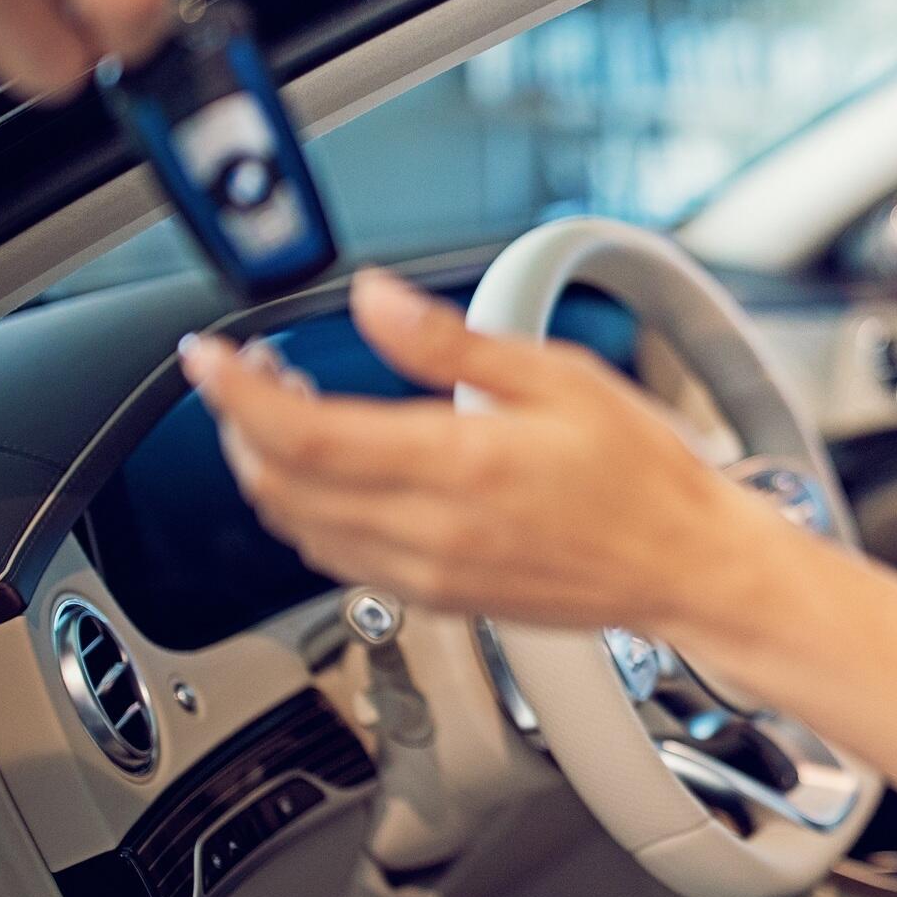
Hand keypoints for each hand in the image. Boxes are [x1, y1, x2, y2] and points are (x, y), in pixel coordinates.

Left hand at [180, 268, 796, 635]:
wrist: (686, 564)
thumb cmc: (642, 474)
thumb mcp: (556, 375)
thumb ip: (449, 342)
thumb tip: (374, 298)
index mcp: (458, 465)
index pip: (303, 434)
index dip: (238, 393)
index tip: (209, 357)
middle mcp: (429, 531)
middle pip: (280, 487)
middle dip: (241, 428)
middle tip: (248, 375)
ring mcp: (427, 574)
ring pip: (298, 530)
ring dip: (268, 473)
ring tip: (280, 416)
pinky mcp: (434, 598)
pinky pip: (336, 559)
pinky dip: (306, 513)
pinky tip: (327, 475)